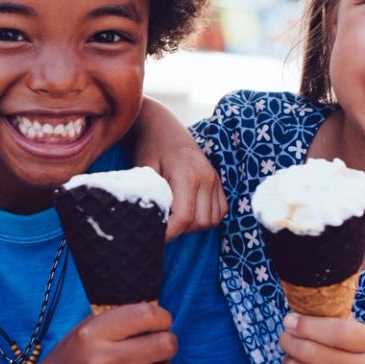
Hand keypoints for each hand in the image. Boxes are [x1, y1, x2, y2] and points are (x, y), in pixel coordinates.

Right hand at [27, 303, 177, 363]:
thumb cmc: (74, 360)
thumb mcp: (87, 330)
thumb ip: (123, 321)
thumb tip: (165, 321)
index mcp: (92, 334)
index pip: (149, 315)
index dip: (162, 318)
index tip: (157, 325)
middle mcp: (102, 362)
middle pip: (166, 344)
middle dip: (166, 343)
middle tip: (155, 348)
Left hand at [127, 98, 225, 236]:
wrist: (163, 127)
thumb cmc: (149, 148)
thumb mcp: (143, 171)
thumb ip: (151, 197)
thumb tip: (151, 224)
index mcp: (187, 173)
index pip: (184, 217)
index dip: (170, 232)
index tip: (154, 236)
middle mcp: (206, 176)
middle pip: (200, 222)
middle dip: (181, 230)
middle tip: (162, 225)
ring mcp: (215, 178)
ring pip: (212, 220)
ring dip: (194, 226)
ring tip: (174, 218)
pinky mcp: (218, 180)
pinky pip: (220, 210)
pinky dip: (206, 218)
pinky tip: (188, 212)